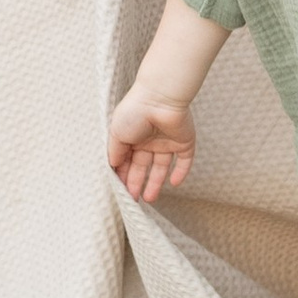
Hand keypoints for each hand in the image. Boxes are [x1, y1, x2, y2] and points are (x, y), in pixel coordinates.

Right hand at [108, 88, 197, 202]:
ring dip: (155, 183)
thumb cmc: (135, 112)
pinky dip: (181, 172)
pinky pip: (184, 160)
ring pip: (162, 167)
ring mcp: (167, 141)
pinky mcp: (184, 141)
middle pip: (143, 166)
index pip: (127, 161)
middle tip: (133, 200)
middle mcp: (149, 140)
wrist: (160, 98)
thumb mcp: (117, 133)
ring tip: (149, 199)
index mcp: (132, 137)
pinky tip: (174, 184)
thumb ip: (114, 152)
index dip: (123, 176)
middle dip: (137, 182)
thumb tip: (112, 168)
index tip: (120, 191)